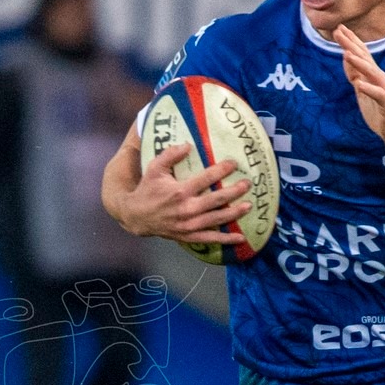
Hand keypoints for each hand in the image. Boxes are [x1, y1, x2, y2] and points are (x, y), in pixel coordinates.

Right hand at [108, 141, 250, 244]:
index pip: (206, 179)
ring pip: (217, 219)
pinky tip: (240, 237)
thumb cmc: (147, 189)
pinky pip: (210, 238)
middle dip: (234, 191)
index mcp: (180, 191)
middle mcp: (187, 209)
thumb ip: (170, 155)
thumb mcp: (154, 168)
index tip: (234, 164)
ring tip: (248, 206)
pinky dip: (225, 239)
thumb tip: (188, 145)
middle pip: (216, 200)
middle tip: (247, 184)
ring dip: (234, 213)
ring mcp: (189, 225)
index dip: (222, 170)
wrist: (136, 216)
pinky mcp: (188, 236)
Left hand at [334, 24, 384, 151]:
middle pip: (366, 59)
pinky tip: (359, 84)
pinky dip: (369, 89)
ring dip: (361, 64)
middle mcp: (381, 80)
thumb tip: (346, 59)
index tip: (338, 28)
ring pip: (373, 74)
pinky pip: (379, 96)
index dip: (350, 41)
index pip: (362, 55)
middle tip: (338, 31)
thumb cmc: (381, 112)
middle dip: (352, 45)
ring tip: (348, 53)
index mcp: (374, 76)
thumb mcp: (363, 91)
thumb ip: (355, 75)